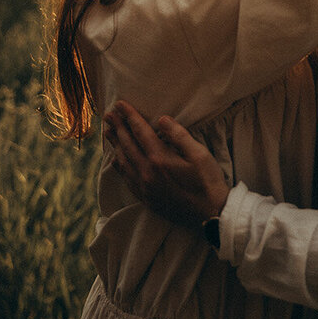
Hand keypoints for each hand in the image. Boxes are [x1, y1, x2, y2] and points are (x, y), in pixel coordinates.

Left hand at [103, 100, 228, 225]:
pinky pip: (127, 179)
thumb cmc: (207, 181)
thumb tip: (162, 119)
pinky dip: (120, 167)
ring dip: (116, 146)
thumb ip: (179, 135)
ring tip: (108, 133)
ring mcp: (145, 187)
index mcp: (160, 159)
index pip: (140, 132)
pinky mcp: (146, 199)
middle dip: (118, 128)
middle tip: (108, 115)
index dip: (129, 116)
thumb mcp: (199, 153)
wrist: (210, 214)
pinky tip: (116, 161)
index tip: (120, 104)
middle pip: (128, 146)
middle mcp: (147, 173)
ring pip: (124, 162)